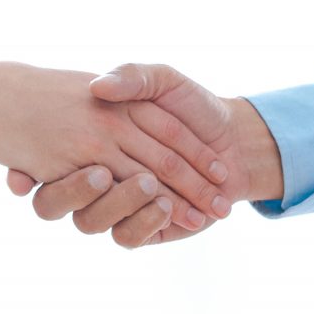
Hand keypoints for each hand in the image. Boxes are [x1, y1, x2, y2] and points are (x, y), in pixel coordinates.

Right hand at [3, 63, 284, 246]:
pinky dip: (148, 223)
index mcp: (98, 135)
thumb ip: (132, 77)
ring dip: (125, 205)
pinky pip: (128, 236)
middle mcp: (102, 171)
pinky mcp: (139, 227)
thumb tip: (99, 87)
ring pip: (98, 217)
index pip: (75, 149)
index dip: (77, 148)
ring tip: (154, 190)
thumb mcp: (161, 77)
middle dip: (93, 185)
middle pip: (85, 187)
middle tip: (112, 174)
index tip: (90, 141)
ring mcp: (119, 202)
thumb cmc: (195, 103)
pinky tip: (173, 211)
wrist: (238, 137)